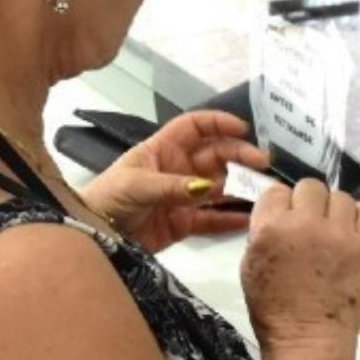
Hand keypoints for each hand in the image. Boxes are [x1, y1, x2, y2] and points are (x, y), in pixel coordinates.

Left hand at [83, 111, 269, 252]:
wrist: (94, 236)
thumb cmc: (108, 199)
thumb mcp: (137, 186)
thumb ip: (173, 186)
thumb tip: (208, 188)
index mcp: (162, 149)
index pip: (195, 127)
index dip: (218, 123)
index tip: (243, 128)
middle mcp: (177, 169)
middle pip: (214, 155)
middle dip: (239, 156)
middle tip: (262, 164)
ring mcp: (182, 197)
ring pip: (219, 187)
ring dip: (241, 187)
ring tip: (265, 191)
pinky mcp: (183, 223)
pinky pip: (212, 218)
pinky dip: (230, 219)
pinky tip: (250, 219)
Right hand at [241, 180, 359, 348]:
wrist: (309, 340)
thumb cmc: (273, 310)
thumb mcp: (249, 266)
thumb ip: (263, 233)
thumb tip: (281, 213)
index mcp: (270, 228)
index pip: (276, 191)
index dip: (280, 206)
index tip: (285, 221)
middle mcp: (305, 223)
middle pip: (310, 186)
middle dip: (307, 204)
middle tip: (309, 226)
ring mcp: (338, 234)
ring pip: (340, 196)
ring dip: (334, 211)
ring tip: (333, 232)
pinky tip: (352, 234)